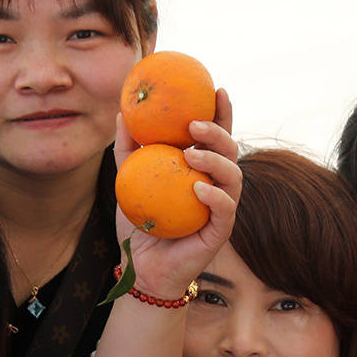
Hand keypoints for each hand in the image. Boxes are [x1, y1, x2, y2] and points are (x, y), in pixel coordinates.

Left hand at [113, 92, 241, 299]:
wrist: (142, 267)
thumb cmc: (140, 223)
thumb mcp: (128, 181)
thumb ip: (128, 148)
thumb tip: (122, 112)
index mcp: (200, 169)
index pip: (216, 136)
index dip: (222, 112)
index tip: (216, 89)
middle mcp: (216, 184)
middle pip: (230, 150)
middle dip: (219, 132)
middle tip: (195, 124)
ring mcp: (221, 207)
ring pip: (234, 176)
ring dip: (216, 159)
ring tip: (192, 153)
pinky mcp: (220, 230)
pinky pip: (225, 208)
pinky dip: (215, 195)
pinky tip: (197, 186)